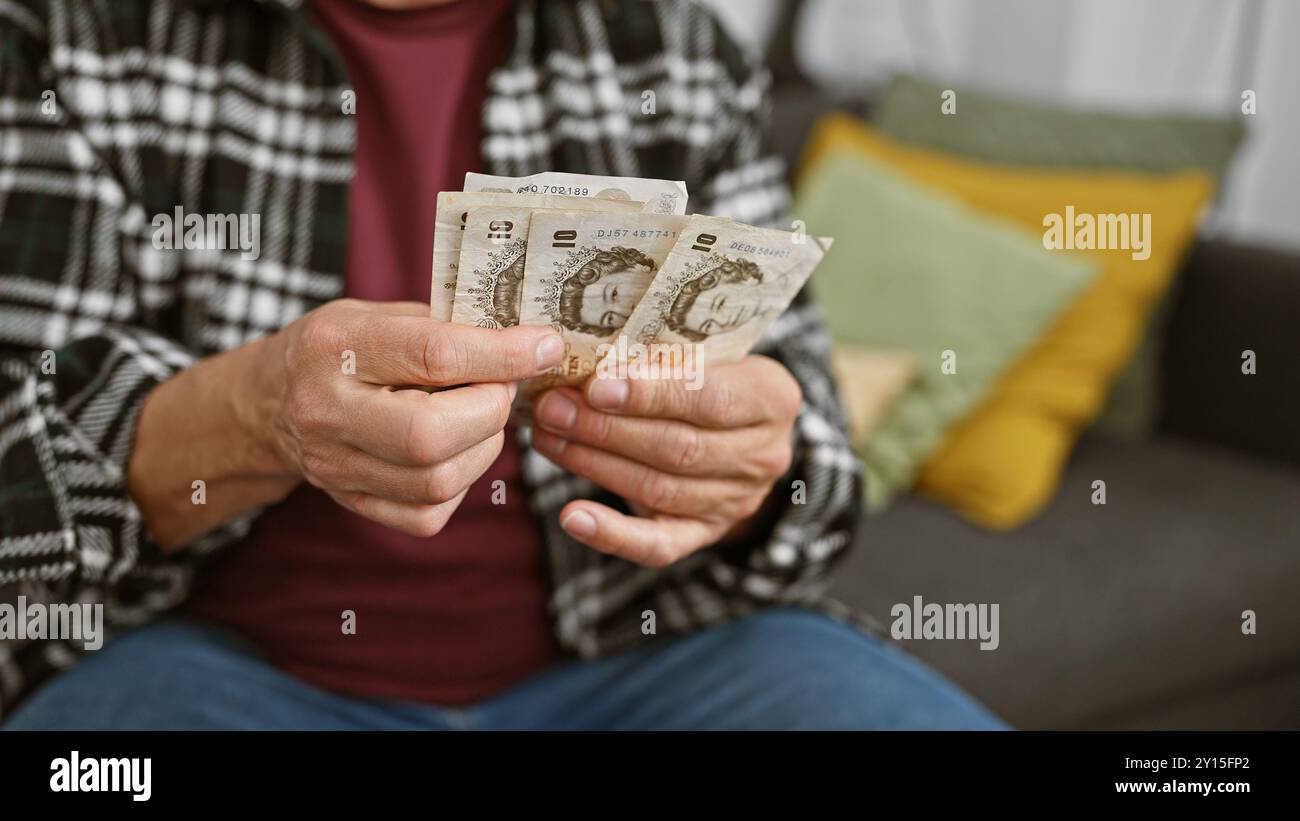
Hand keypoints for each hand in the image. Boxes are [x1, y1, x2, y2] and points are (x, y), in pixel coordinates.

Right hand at [247, 300, 563, 535]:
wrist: (270, 403)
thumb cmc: (341, 349)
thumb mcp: (377, 314)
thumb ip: (444, 325)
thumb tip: (527, 342)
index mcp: (336, 346)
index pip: (434, 355)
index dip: (503, 354)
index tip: (545, 346)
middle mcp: (327, 410)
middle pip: (430, 433)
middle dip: (490, 410)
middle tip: (503, 389)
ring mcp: (335, 465)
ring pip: (437, 479)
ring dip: (484, 446)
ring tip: (482, 416)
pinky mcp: (352, 502)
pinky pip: (429, 513)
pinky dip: (462, 483)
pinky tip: (459, 452)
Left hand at [529, 355, 801, 566]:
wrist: (741, 428)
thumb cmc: (713, 374)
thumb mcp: (709, 353)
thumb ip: (667, 356)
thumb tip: (591, 356)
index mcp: (773, 398)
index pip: (709, 399)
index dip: (651, 395)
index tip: (595, 386)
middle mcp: (763, 455)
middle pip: (678, 448)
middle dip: (606, 429)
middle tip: (553, 409)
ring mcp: (736, 501)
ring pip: (659, 489)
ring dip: (594, 464)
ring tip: (548, 439)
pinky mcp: (705, 533)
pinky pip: (659, 545)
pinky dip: (612, 534)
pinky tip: (572, 518)